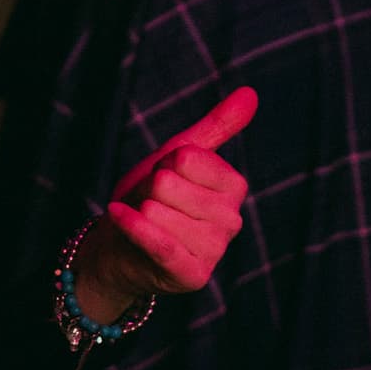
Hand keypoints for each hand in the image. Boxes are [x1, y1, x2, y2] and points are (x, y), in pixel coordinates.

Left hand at [74, 86, 256, 320]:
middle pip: (167, 184)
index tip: (163, 177)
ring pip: (157, 212)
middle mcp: (232, 219)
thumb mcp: (179, 156)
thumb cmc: (150, 196)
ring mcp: (216, 250)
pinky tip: (119, 216)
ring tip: (142, 223)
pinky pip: (159, 243)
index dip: (162, 164)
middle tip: (148, 205)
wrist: (120, 245)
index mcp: (233, 187)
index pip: (186, 158)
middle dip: (145, 191)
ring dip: (136, 213)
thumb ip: (216, 126)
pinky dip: (131, 227)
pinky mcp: (194, 276)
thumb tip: (251, 93)